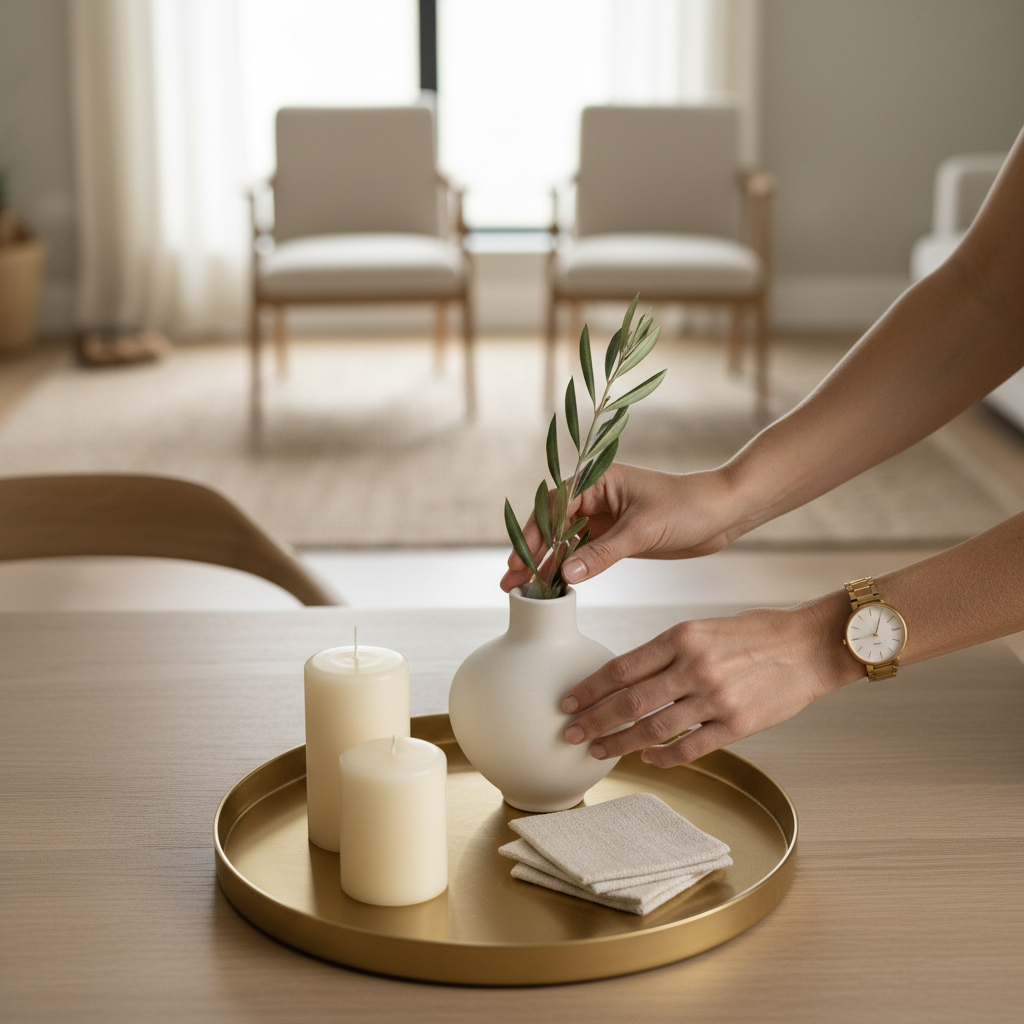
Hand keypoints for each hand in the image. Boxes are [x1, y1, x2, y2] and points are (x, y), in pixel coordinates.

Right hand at [500, 462, 741, 592]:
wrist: (721, 514)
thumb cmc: (686, 506)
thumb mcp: (642, 530)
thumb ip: (603, 553)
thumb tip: (566, 573)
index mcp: (597, 480)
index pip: (553, 506)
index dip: (533, 533)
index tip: (520, 559)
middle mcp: (594, 497)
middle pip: (552, 525)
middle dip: (531, 552)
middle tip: (511, 581)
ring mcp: (603, 519)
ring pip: (564, 543)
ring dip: (545, 565)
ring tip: (524, 590)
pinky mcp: (614, 539)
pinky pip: (583, 555)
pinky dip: (568, 570)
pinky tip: (553, 587)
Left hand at [560, 592, 861, 765]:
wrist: (809, 646)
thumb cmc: (755, 634)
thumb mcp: (703, 628)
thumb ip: (667, 652)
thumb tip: (627, 678)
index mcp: (682, 636)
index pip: (622, 667)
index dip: (590, 688)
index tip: (569, 701)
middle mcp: (695, 667)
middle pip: (630, 702)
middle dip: (594, 720)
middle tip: (571, 732)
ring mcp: (716, 698)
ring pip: (654, 729)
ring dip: (621, 743)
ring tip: (600, 750)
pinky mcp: (738, 725)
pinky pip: (690, 747)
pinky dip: (663, 757)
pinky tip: (647, 758)